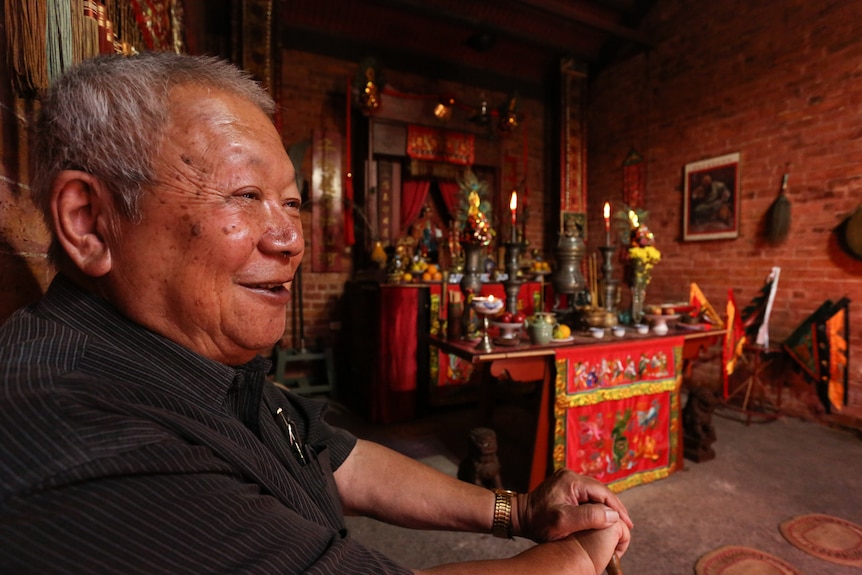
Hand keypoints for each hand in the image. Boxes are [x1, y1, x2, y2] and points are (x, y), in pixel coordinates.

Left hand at [513, 469, 632, 554]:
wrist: (518, 516)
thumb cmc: (538, 521)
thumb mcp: (563, 522)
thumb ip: (588, 517)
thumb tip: (613, 514)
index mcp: (572, 480)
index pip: (603, 492)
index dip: (617, 508)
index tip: (627, 524)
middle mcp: (571, 475)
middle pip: (601, 491)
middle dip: (614, 508)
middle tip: (626, 525)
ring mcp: (567, 480)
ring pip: (595, 493)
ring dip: (606, 508)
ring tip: (617, 523)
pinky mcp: (565, 486)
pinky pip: (586, 496)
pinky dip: (596, 506)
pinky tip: (602, 518)